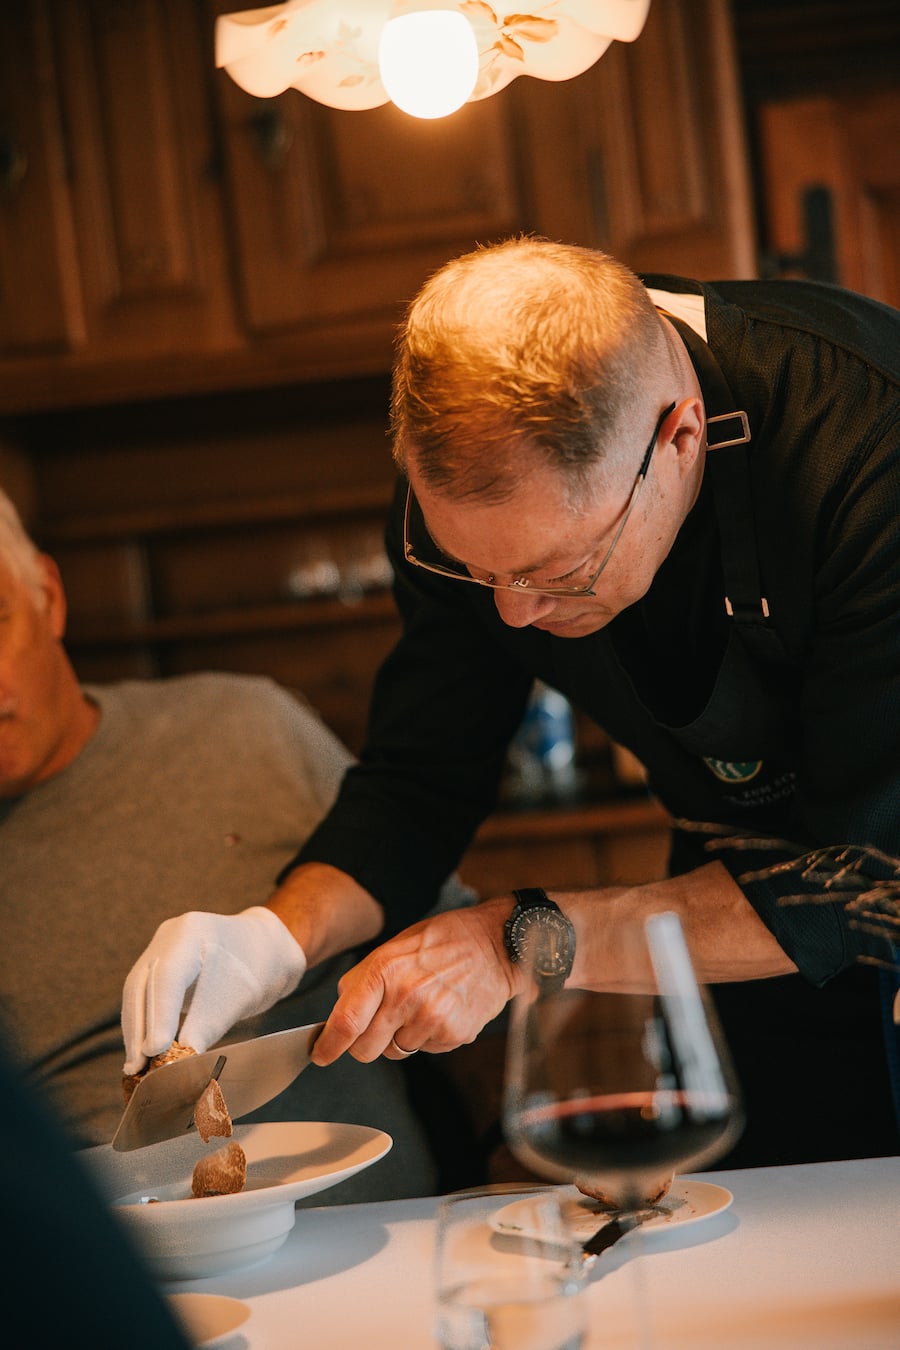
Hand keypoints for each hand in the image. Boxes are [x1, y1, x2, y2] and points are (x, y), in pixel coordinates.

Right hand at [121, 907, 306, 1074]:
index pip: (167, 976)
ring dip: (135, 1032)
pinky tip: (142, 1052)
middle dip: (139, 1030)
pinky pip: (142, 995)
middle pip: (142, 984)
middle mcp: (169, 935)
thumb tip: (176, 1070)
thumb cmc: (258, 969)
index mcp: (193, 930)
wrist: (265, 950)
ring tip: (137, 1068)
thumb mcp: (238, 1000)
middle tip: (138, 1068)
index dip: (159, 1015)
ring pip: (136, 992)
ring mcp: (160, 948)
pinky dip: (143, 1025)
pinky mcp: (157, 965)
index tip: (155, 1050)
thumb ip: (204, 1031)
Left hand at [311, 897, 517, 1064]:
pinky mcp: (453, 1035)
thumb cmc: (443, 942)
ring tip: (422, 1005)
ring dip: (401, 1037)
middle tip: (381, 1023)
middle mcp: (406, 997)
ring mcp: (432, 1019)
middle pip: (365, 1049)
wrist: (497, 944)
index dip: (328, 1045)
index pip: (346, 1022)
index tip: (320, 1054)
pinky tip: (441, 1010)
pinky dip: (427, 1037)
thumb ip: (363, 978)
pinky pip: (425, 1050)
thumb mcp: (395, 946)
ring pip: (395, 1052)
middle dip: (365, 1043)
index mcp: (385, 970)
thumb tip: (339, 1011)